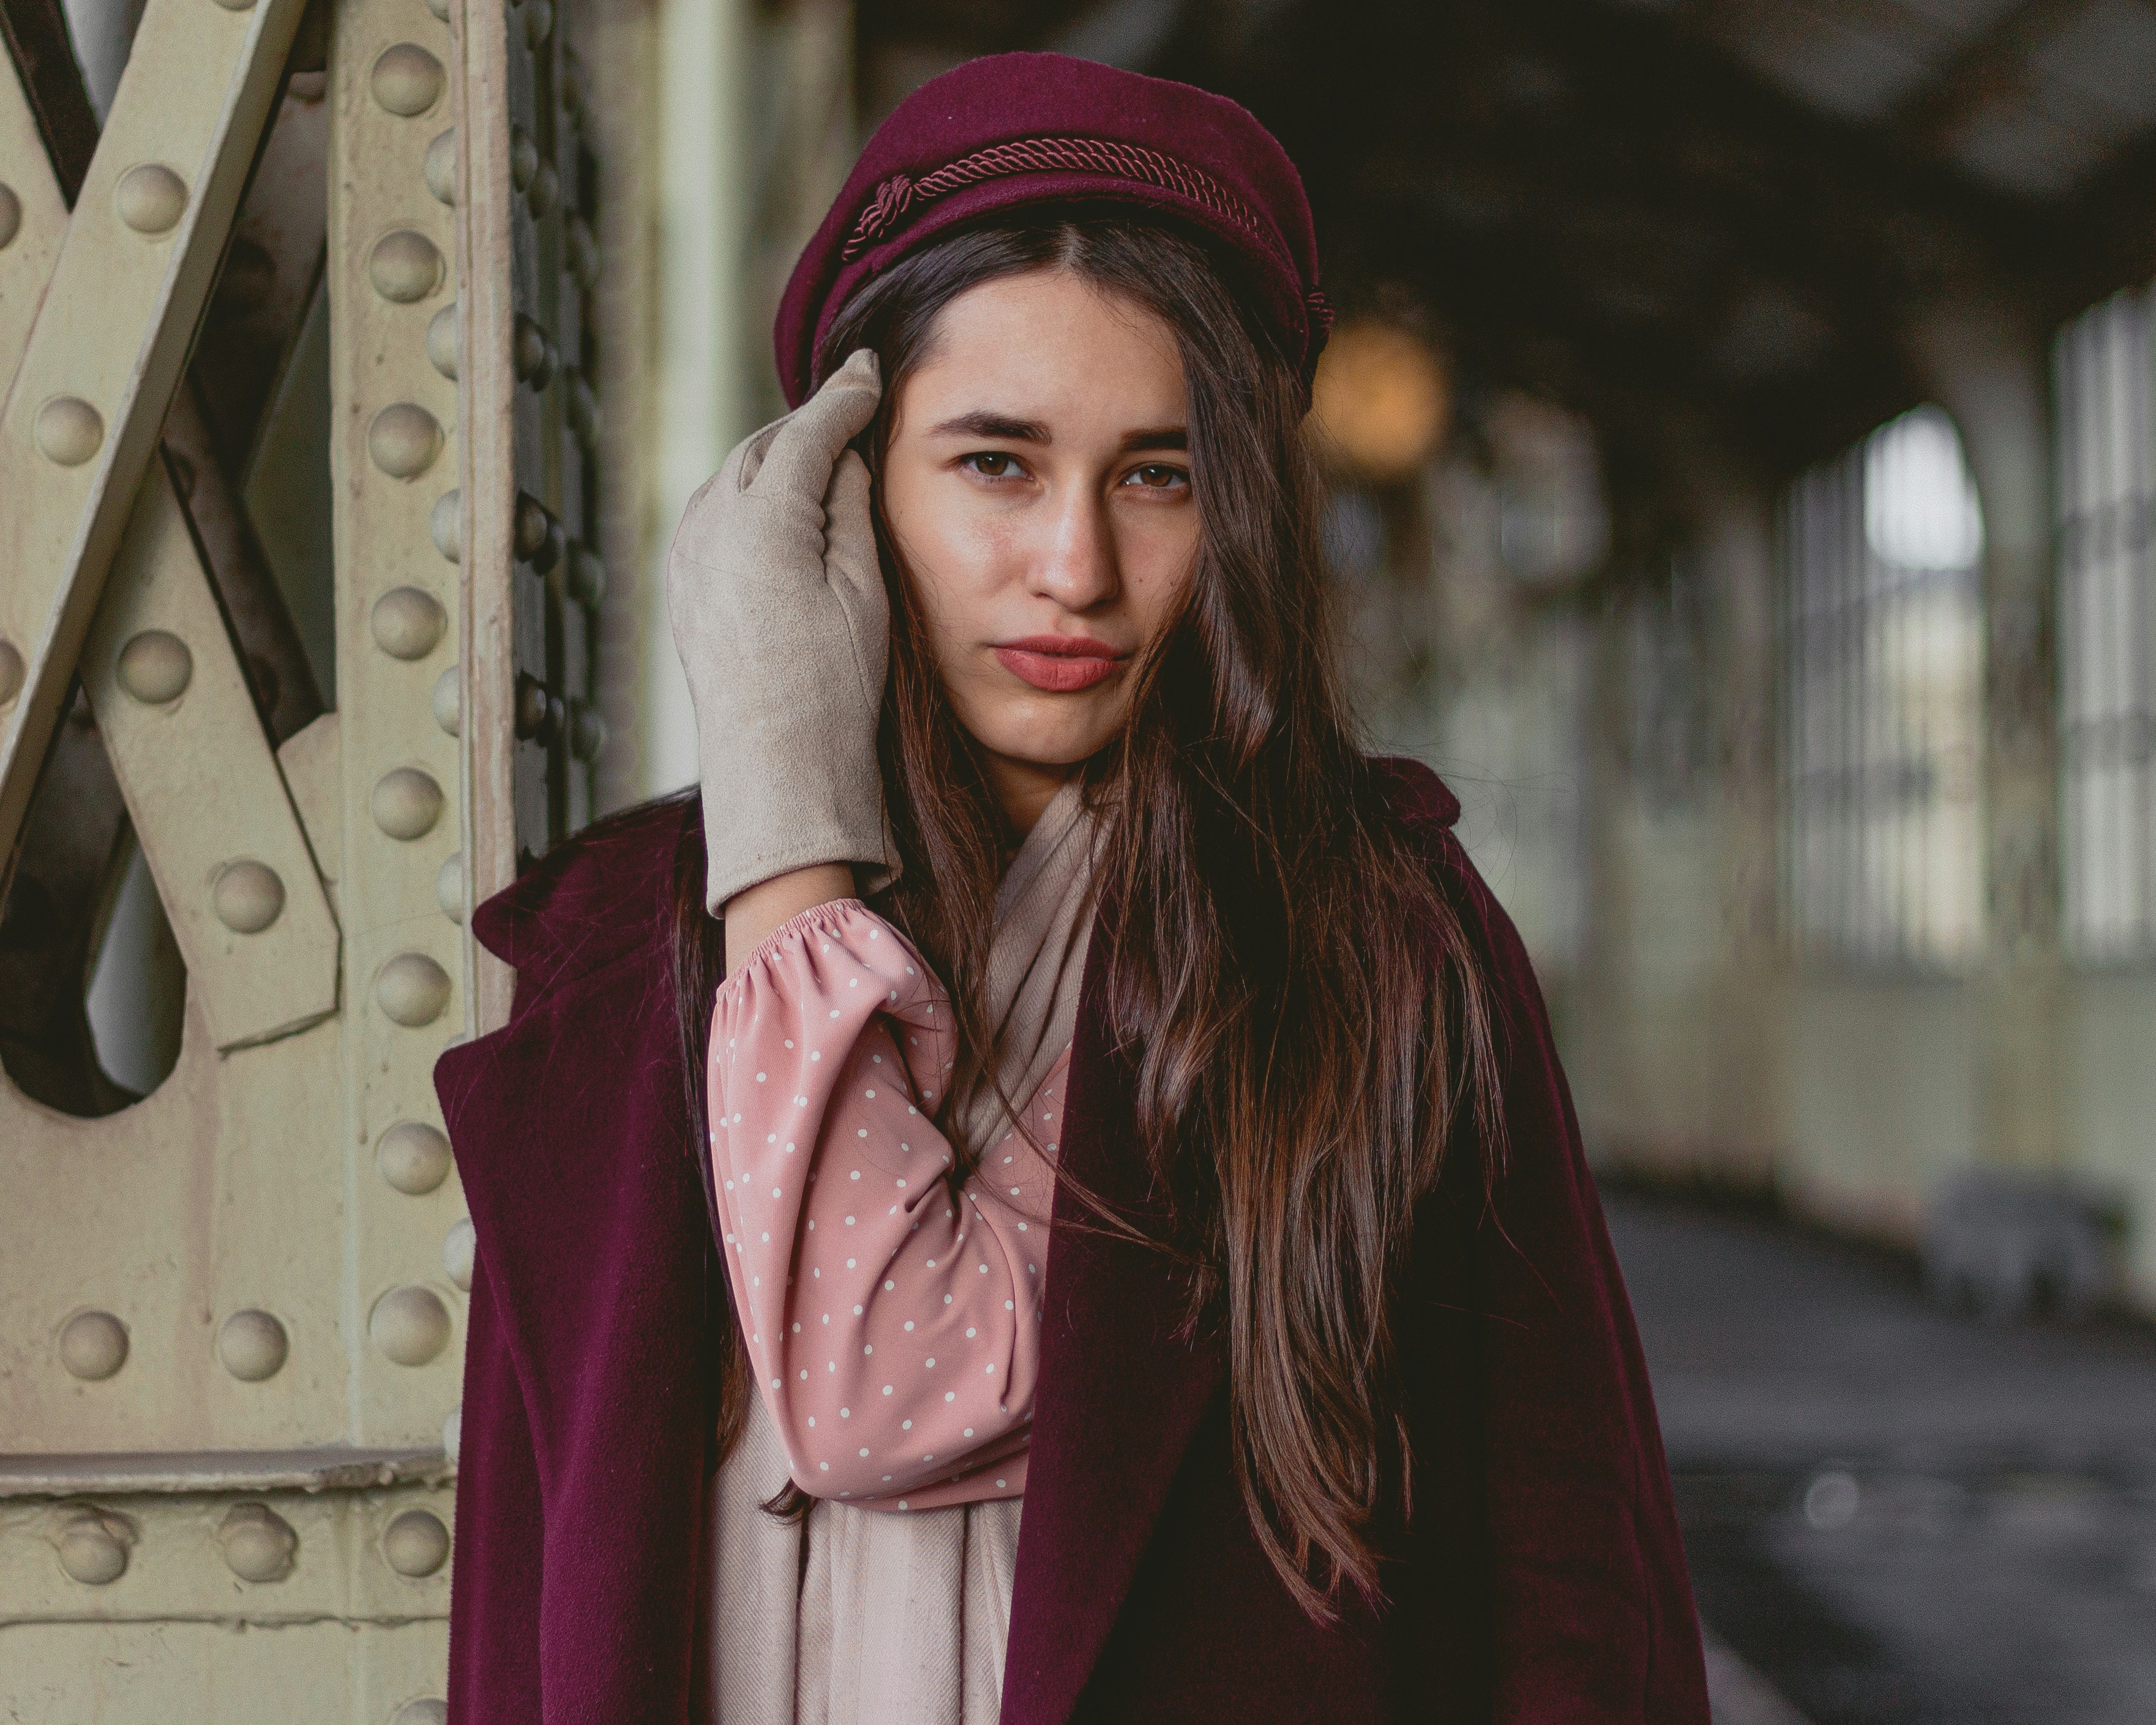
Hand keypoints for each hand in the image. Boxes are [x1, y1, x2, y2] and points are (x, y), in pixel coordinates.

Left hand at [667, 350, 888, 912]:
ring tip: (823, 455)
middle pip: (765, 446)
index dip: (846, 398)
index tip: (872, 372)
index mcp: (763, 518)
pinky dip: (748, 496)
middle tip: (854, 409)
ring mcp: (688, 555)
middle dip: (809, 425)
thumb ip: (850, 506)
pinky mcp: (682, 584)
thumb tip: (843, 456)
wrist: (778, 768)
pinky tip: (779, 508)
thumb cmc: (834, 686)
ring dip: (777, 459)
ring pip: (734, 476)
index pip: (810, 432)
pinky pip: (713, 514)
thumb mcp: (864, 587)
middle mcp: (711, 526)